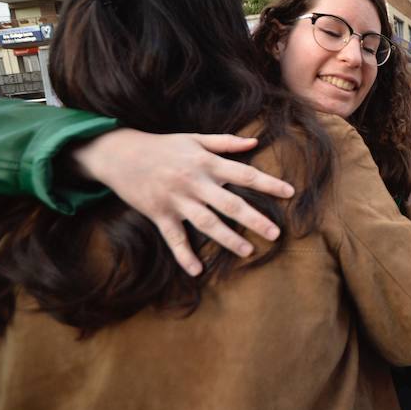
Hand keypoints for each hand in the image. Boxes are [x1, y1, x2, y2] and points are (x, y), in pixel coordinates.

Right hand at [74, 129, 294, 275]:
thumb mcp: (194, 139)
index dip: (268, 184)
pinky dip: (184, 255)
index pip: (244, 174)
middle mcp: (194, 183)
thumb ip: (226, 143)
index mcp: (207, 163)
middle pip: (230, 204)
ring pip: (207, 223)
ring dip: (228, 239)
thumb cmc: (163, 146)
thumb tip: (255, 142)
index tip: (290, 193)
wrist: (120, 154)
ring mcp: (176, 200)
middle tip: (276, 233)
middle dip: (254, 219)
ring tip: (249, 251)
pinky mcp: (159, 214)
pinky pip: (174, 238)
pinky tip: (197, 271)